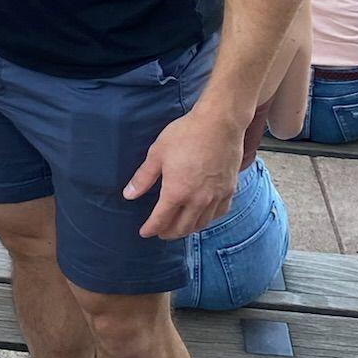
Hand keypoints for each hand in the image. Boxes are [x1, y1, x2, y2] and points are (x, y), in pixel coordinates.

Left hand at [124, 103, 242, 238]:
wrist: (219, 124)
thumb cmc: (185, 135)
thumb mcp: (157, 153)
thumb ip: (143, 178)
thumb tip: (128, 195)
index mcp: (177, 192)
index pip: (161, 220)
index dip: (151, 229)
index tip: (144, 232)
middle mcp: (198, 200)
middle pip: (182, 228)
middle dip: (169, 233)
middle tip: (160, 232)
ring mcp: (215, 197)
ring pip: (201, 224)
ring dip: (187, 229)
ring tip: (179, 227)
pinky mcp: (229, 190)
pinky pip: (218, 214)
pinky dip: (207, 220)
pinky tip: (202, 216)